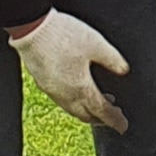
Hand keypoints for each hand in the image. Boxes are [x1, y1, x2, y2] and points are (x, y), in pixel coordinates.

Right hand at [10, 9, 129, 131]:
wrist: (31, 29)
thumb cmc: (63, 35)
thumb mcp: (96, 44)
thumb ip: (112, 59)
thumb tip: (124, 71)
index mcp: (81, 88)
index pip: (102, 111)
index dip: (115, 120)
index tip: (123, 125)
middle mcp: (65, 95)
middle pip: (86, 115)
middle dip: (101, 119)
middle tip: (113, 115)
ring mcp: (52, 91)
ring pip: (72, 110)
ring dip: (87, 111)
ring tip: (98, 103)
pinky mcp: (43, 83)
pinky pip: (62, 101)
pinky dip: (74, 103)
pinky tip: (77, 91)